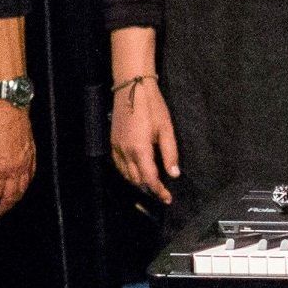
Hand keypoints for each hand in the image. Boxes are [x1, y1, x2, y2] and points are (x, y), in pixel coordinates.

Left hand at [0, 98, 36, 216]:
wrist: (10, 102)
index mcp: (0, 166)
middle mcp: (15, 167)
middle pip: (12, 194)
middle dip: (4, 207)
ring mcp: (26, 160)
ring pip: (24, 186)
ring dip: (17, 198)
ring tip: (10, 204)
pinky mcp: (32, 151)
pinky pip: (31, 173)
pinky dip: (27, 183)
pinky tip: (24, 184)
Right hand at [111, 76, 177, 204]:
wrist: (132, 88)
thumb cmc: (152, 107)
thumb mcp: (166, 129)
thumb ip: (170, 153)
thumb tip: (174, 174)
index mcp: (140, 150)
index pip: (149, 178)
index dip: (159, 191)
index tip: (168, 199)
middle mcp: (125, 152)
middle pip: (136, 179)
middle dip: (149, 187)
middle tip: (162, 190)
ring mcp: (116, 147)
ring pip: (126, 174)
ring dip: (138, 180)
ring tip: (151, 182)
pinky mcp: (113, 142)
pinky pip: (118, 164)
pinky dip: (127, 171)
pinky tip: (136, 169)